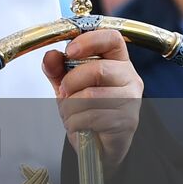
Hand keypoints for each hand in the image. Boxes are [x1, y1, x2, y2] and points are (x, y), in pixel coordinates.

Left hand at [42, 29, 143, 170]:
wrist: (98, 145)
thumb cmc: (87, 110)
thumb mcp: (68, 85)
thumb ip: (57, 69)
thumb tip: (50, 56)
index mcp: (117, 62)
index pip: (111, 38)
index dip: (88, 41)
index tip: (69, 51)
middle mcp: (130, 78)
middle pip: (99, 69)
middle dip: (72, 81)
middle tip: (64, 92)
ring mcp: (131, 100)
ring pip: (92, 95)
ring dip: (71, 106)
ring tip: (72, 112)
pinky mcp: (127, 121)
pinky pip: (92, 116)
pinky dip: (76, 122)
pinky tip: (80, 125)